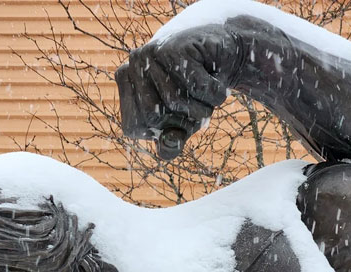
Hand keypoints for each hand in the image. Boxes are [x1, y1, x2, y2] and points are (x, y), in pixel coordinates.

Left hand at [115, 26, 237, 159]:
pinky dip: (214, 94)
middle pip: (154, 116)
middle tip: (196, 105)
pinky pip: (198, 87)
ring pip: (176, 101)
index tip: (177, 114)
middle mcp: (134, 64)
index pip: (136, 126)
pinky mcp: (178, 46)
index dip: (163, 129)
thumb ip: (170, 146)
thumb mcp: (181, 126)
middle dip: (183, 120)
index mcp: (126, 86)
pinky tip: (217, 81)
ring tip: (206, 92)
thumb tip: (168, 141)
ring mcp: (154, 51)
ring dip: (202, 108)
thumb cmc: (195, 94)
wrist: (224, 55)